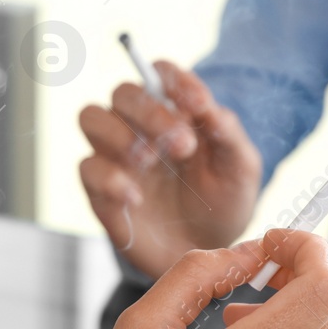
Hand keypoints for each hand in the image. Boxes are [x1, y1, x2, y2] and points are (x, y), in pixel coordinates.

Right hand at [79, 62, 262, 278]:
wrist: (206, 255)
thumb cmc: (221, 203)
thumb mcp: (240, 168)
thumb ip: (227, 132)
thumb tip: (206, 106)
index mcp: (173, 112)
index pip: (159, 74)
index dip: (174, 80)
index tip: (199, 105)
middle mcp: (138, 128)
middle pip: (123, 93)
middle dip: (151, 112)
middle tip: (183, 144)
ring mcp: (116, 158)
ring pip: (92, 118)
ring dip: (120, 134)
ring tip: (149, 161)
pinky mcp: (100, 192)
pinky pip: (88, 169)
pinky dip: (110, 178)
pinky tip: (136, 197)